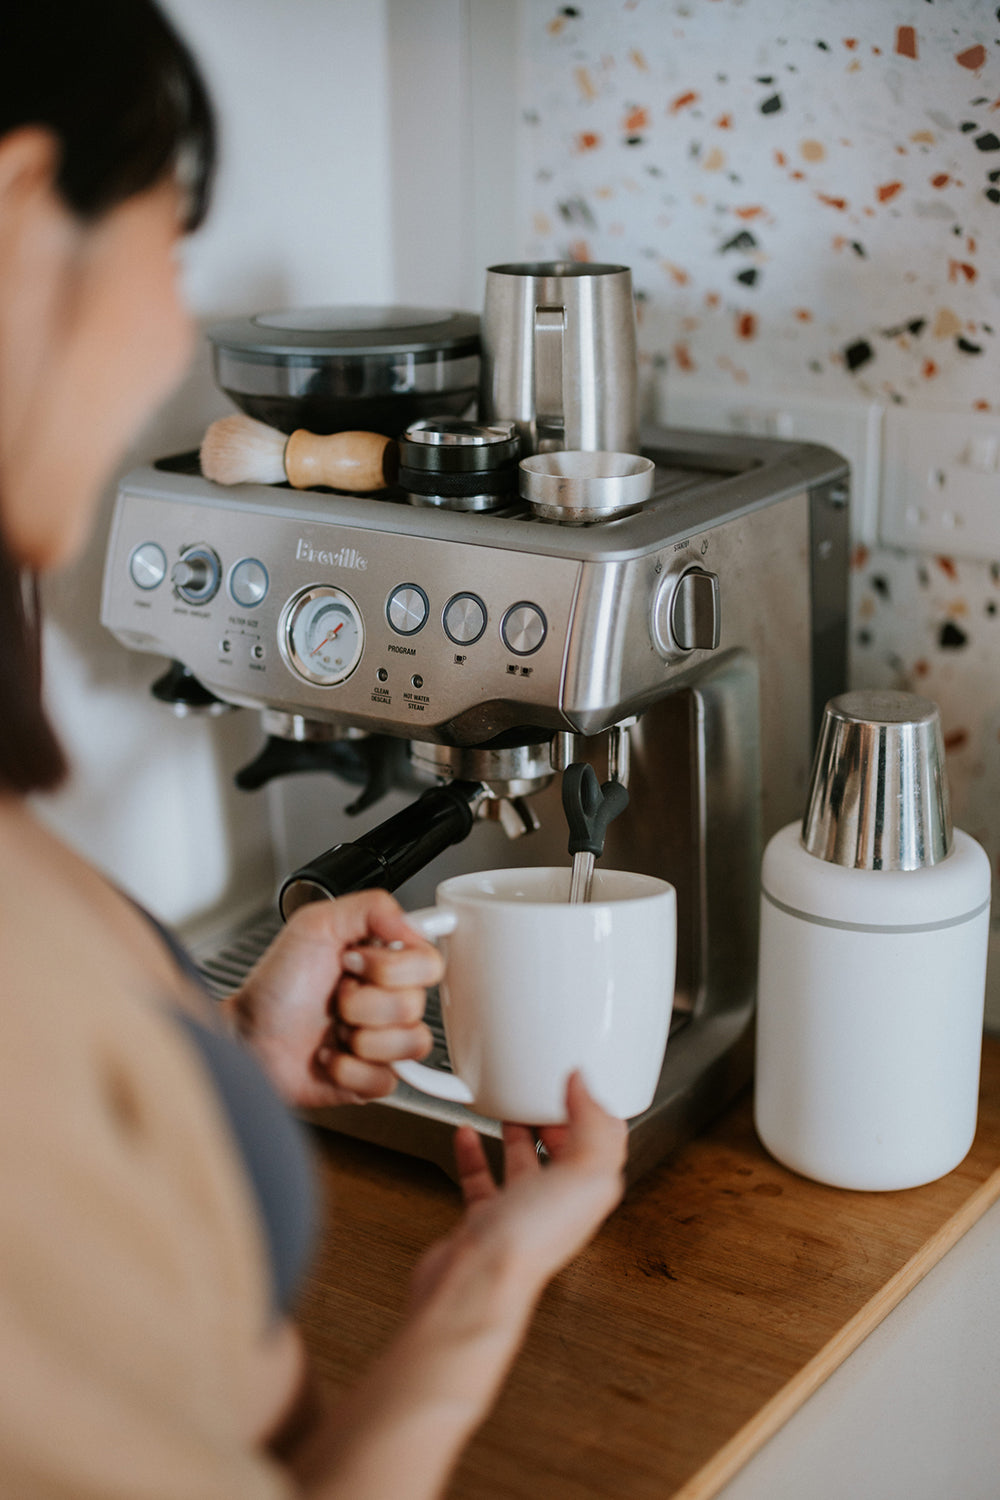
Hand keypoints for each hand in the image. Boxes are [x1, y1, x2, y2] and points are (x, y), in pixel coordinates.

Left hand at [221, 890, 442, 1108]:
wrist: (248, 1037)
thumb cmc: (276, 985)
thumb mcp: (315, 924)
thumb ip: (371, 908)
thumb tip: (411, 923)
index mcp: (384, 961)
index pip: (429, 962)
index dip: (390, 967)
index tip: (352, 960)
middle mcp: (388, 999)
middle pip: (416, 1004)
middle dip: (363, 1001)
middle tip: (336, 995)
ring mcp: (383, 1041)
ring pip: (410, 1043)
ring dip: (358, 1036)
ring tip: (334, 1027)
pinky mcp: (373, 1078)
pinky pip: (387, 1078)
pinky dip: (348, 1068)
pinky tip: (329, 1054)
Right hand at [411, 1072, 627, 1312]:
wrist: (475, 1283)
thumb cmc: (529, 1242)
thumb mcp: (583, 1174)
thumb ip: (591, 1125)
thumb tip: (585, 1086)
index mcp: (590, 1193)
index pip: (603, 1144)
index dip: (592, 1109)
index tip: (575, 1080)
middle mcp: (558, 1206)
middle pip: (564, 1152)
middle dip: (555, 1118)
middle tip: (541, 1090)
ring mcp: (520, 1214)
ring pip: (524, 1164)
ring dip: (517, 1133)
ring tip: (507, 1105)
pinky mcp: (484, 1222)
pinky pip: (482, 1179)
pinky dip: (474, 1153)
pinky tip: (467, 1135)